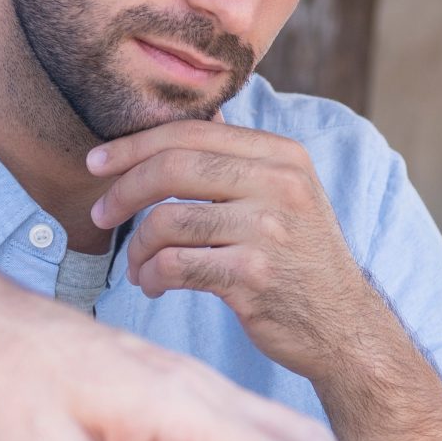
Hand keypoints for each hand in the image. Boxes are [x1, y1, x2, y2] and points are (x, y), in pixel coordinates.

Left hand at [87, 122, 387, 383]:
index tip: (97, 164)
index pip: (192, 133)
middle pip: (173, 168)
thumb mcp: (288, 195)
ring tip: (137, 267)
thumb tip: (201, 113)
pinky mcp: (252, 276)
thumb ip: (243, 157)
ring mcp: (267, 230)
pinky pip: (173, 265)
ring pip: (166, 222)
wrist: (343, 327)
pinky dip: (151, 277)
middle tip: (98, 215)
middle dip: (122, 191)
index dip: (134, 146)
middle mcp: (279, 185)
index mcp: (283, 155)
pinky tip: (154, 286)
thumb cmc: (301, 260)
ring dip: (136, 248)